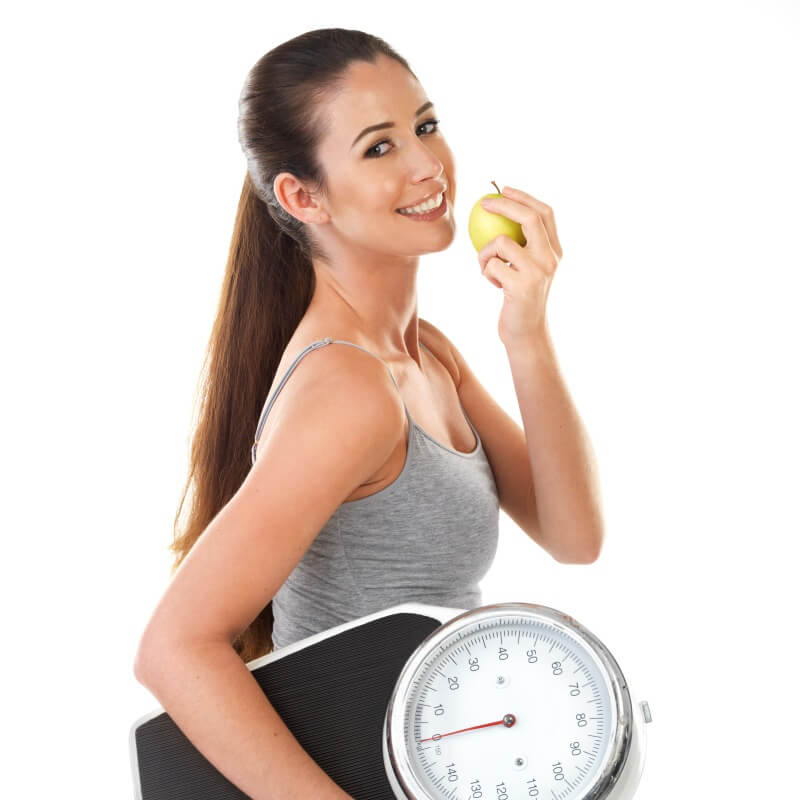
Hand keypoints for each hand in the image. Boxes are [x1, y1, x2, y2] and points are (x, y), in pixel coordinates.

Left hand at [476, 185, 562, 345]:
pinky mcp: (522, 285)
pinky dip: (485, 272)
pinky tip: (494, 284)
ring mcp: (538, 272)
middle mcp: (551, 258)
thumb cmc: (519, 298)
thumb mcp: (526, 268)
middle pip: (529, 218)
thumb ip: (522, 245)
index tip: (503, 190)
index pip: (545, 213)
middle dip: (504, 205)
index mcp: (555, 251)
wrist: (526, 332)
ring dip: (485, 253)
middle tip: (483, 204)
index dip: (524, 197)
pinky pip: (491, 265)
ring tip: (488, 268)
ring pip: (501, 242)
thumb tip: (496, 213)